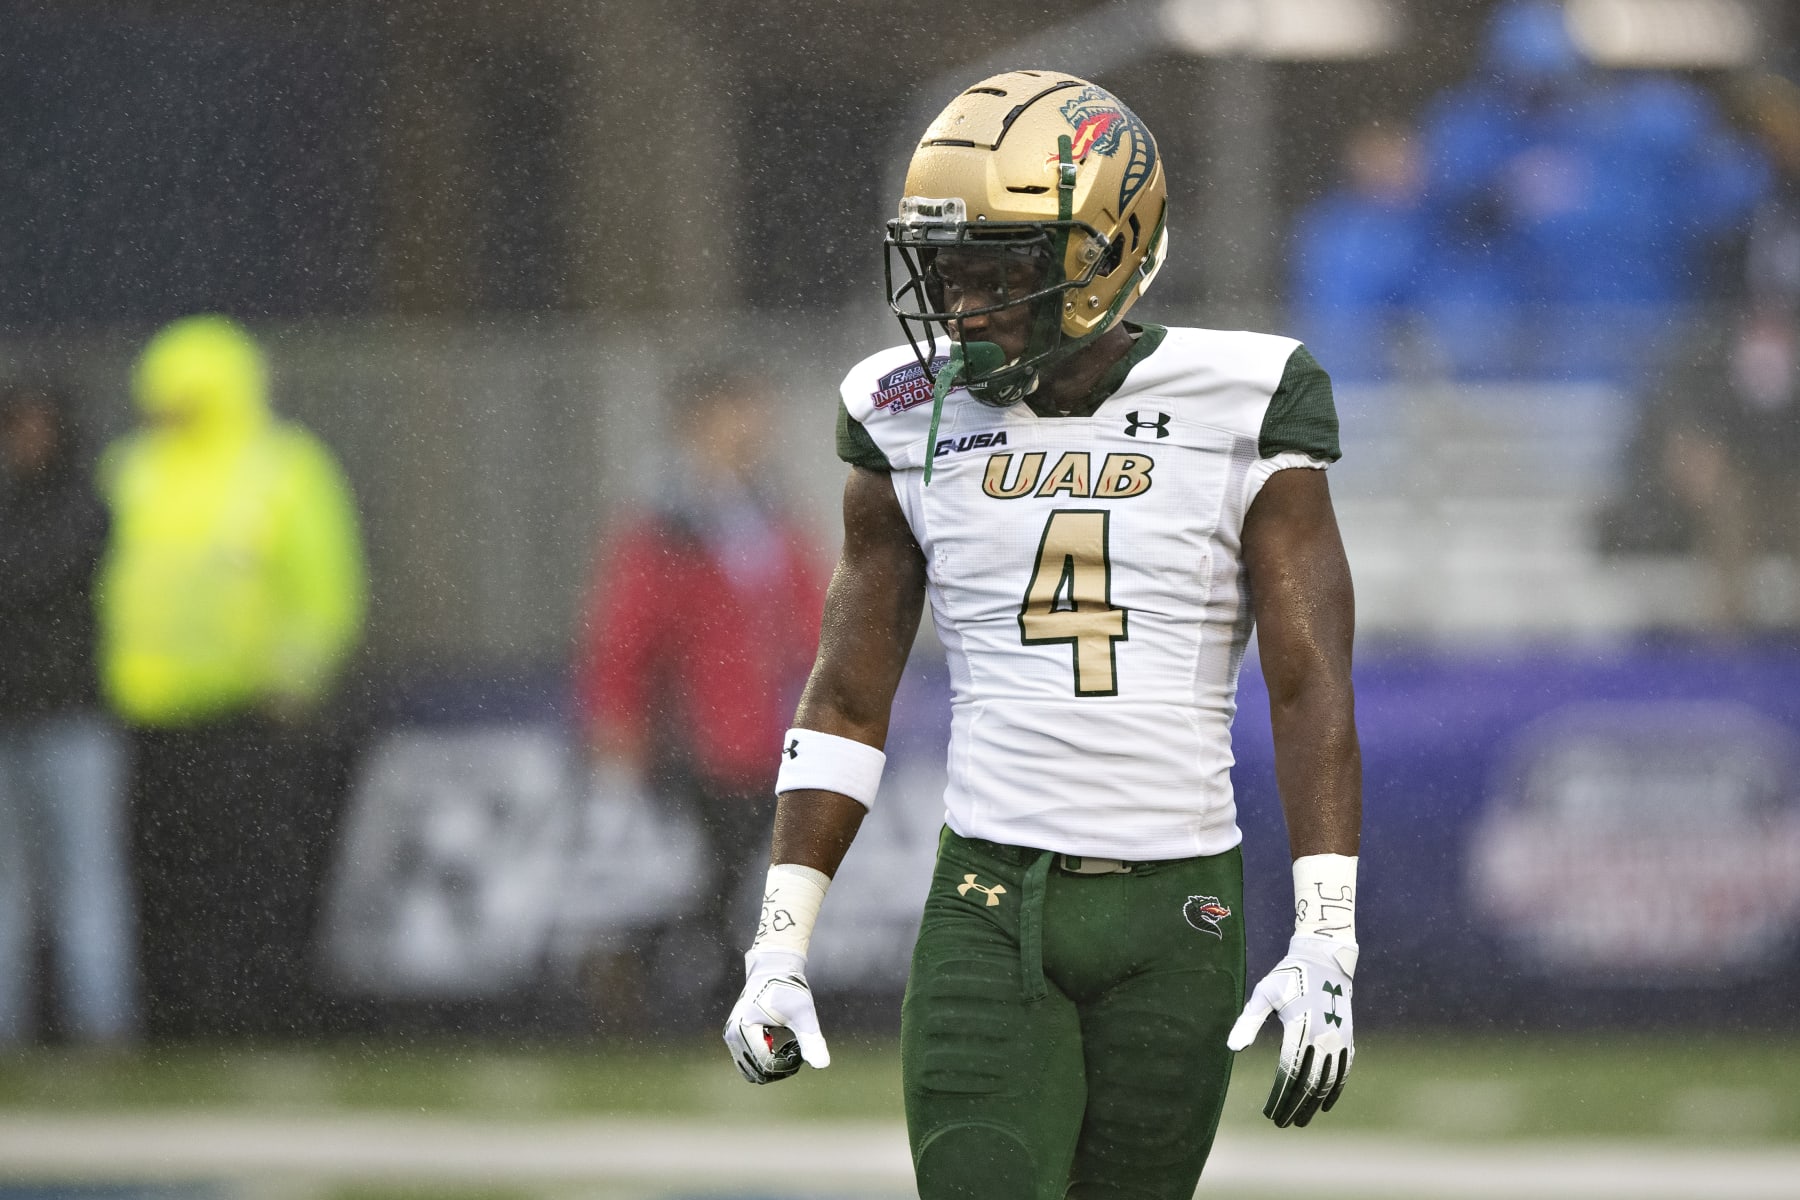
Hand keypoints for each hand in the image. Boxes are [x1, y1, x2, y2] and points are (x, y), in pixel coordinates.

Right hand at [722, 948, 830, 1083]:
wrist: (772, 968)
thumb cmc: (788, 987)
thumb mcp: (803, 1014)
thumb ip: (811, 1040)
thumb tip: (822, 1065)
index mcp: (745, 1029)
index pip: (766, 1065)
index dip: (787, 1066)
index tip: (800, 1053)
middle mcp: (732, 1035)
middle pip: (756, 1072)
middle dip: (779, 1068)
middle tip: (796, 1052)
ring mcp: (731, 1036)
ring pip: (751, 1070)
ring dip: (772, 1066)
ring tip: (788, 1049)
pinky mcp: (734, 1036)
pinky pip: (748, 1061)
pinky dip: (765, 1060)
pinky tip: (779, 1046)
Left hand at [1226, 934, 1356, 1126]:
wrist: (1324, 960)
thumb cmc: (1288, 976)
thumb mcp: (1265, 993)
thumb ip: (1249, 1021)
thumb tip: (1233, 1048)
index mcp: (1300, 1027)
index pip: (1289, 1072)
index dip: (1280, 1096)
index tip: (1269, 1112)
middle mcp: (1322, 1037)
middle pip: (1309, 1083)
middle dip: (1295, 1107)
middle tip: (1281, 1124)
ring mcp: (1338, 1039)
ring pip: (1327, 1081)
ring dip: (1314, 1104)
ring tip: (1301, 1121)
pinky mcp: (1347, 1038)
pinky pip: (1343, 1071)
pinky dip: (1335, 1090)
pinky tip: (1325, 1105)